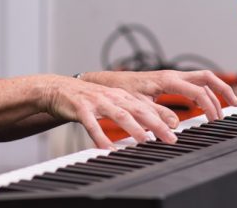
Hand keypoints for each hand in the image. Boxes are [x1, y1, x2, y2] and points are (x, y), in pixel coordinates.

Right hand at [40, 75, 179, 149]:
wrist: (60, 89)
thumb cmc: (89, 99)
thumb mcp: (112, 102)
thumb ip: (131, 112)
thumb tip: (153, 127)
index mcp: (122, 96)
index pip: (147, 107)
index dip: (162, 118)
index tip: (176, 132)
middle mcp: (112, 97)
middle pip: (138, 110)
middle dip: (156, 124)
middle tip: (170, 138)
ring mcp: (97, 102)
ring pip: (118, 114)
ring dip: (133, 128)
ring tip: (144, 140)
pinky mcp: (81, 109)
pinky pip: (92, 124)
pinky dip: (100, 136)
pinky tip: (106, 148)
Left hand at [81, 70, 236, 120]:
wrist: (107, 83)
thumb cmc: (120, 92)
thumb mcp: (138, 105)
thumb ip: (156, 114)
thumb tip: (176, 124)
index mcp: (166, 79)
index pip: (197, 90)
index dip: (210, 104)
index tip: (215, 120)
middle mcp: (172, 75)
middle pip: (207, 77)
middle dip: (223, 90)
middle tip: (235, 106)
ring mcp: (172, 77)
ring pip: (203, 78)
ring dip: (217, 89)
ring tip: (229, 104)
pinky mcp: (170, 81)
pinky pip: (194, 82)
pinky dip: (206, 90)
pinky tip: (210, 102)